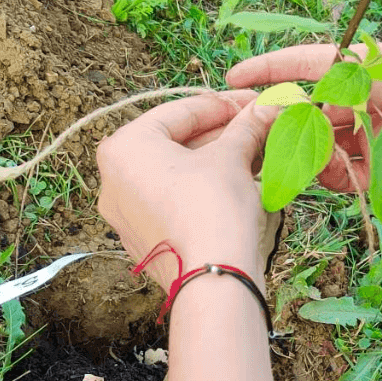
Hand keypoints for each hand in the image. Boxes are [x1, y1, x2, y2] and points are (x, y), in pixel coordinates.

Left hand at [96, 90, 279, 291]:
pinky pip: (172, 204)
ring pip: (174, 176)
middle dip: (220, 136)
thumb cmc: (213, 207)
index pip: (180, 112)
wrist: (212, 278)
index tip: (253, 103)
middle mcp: (113, 180)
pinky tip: (235, 188)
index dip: (224, 105)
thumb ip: (246, 127)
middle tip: (255, 130)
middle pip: (175, 144)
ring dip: (214, 163)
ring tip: (253, 158)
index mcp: (124, 147)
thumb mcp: (232, 157)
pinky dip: (201, 192)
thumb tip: (268, 107)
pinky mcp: (144, 242)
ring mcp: (125, 215)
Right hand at [226, 43, 381, 191]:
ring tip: (289, 155)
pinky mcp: (379, 171)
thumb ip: (342, 85)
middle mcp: (359, 103)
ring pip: (317, 148)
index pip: (303, 67)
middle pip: (304, 114)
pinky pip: (340, 178)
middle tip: (253, 130)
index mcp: (361, 70)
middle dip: (278, 121)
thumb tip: (299, 99)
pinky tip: (323, 173)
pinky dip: (328, 177)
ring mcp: (367, 138)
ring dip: (301, 153)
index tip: (233, 78)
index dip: (268, 71)